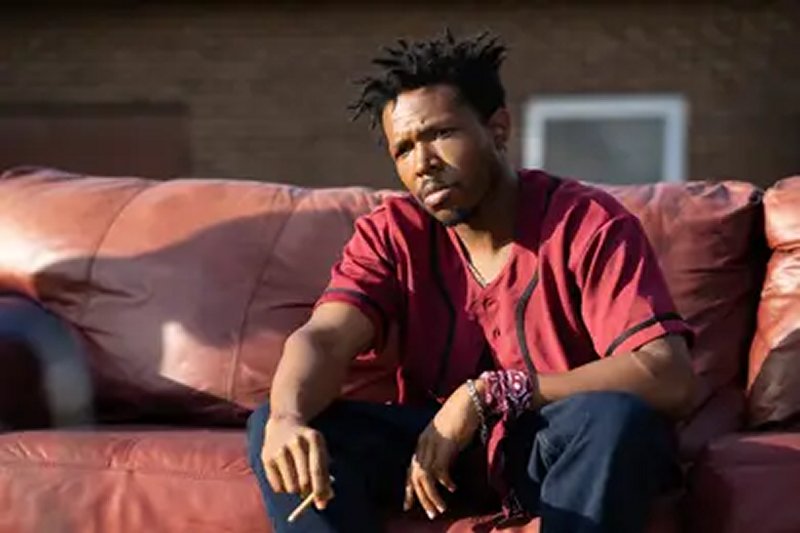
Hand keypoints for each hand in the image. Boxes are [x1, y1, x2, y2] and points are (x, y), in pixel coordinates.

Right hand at [261, 415, 333, 509]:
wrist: (283, 423)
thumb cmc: (307, 442)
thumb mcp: (319, 450)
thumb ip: (325, 474)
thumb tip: (324, 501)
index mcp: (313, 438)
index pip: (317, 469)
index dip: (320, 489)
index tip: (321, 502)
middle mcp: (296, 442)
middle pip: (304, 480)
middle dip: (308, 492)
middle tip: (308, 494)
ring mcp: (279, 449)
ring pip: (291, 487)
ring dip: (296, 490)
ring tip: (296, 479)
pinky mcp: (266, 458)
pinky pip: (277, 487)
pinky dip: (283, 488)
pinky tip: (285, 475)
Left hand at [404, 381, 482, 518]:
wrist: (470, 398)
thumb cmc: (462, 416)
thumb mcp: (449, 437)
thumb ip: (444, 452)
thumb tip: (444, 472)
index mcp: (423, 441)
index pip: (411, 469)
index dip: (409, 489)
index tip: (408, 505)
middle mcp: (424, 443)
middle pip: (415, 476)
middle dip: (420, 498)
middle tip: (430, 514)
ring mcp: (433, 443)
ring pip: (425, 476)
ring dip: (432, 495)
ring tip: (440, 508)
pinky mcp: (445, 443)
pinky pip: (440, 468)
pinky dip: (444, 481)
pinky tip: (452, 488)